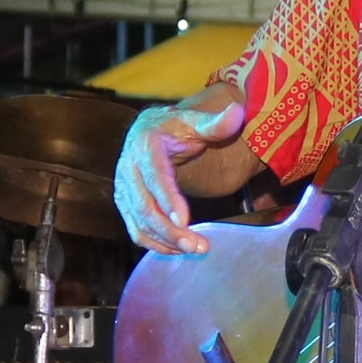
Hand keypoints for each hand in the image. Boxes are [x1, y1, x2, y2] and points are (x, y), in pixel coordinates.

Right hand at [116, 93, 242, 254]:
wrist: (150, 131)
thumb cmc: (176, 128)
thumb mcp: (195, 122)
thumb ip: (216, 123)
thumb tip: (237, 113)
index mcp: (145, 145)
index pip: (155, 176)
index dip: (168, 200)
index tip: (185, 220)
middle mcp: (128, 168)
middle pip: (145, 206)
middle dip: (170, 229)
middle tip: (198, 246)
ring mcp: (123, 188)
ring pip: (139, 222)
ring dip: (165, 240)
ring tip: (195, 249)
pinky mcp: (124, 203)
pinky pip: (135, 229)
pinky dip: (155, 243)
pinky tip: (177, 249)